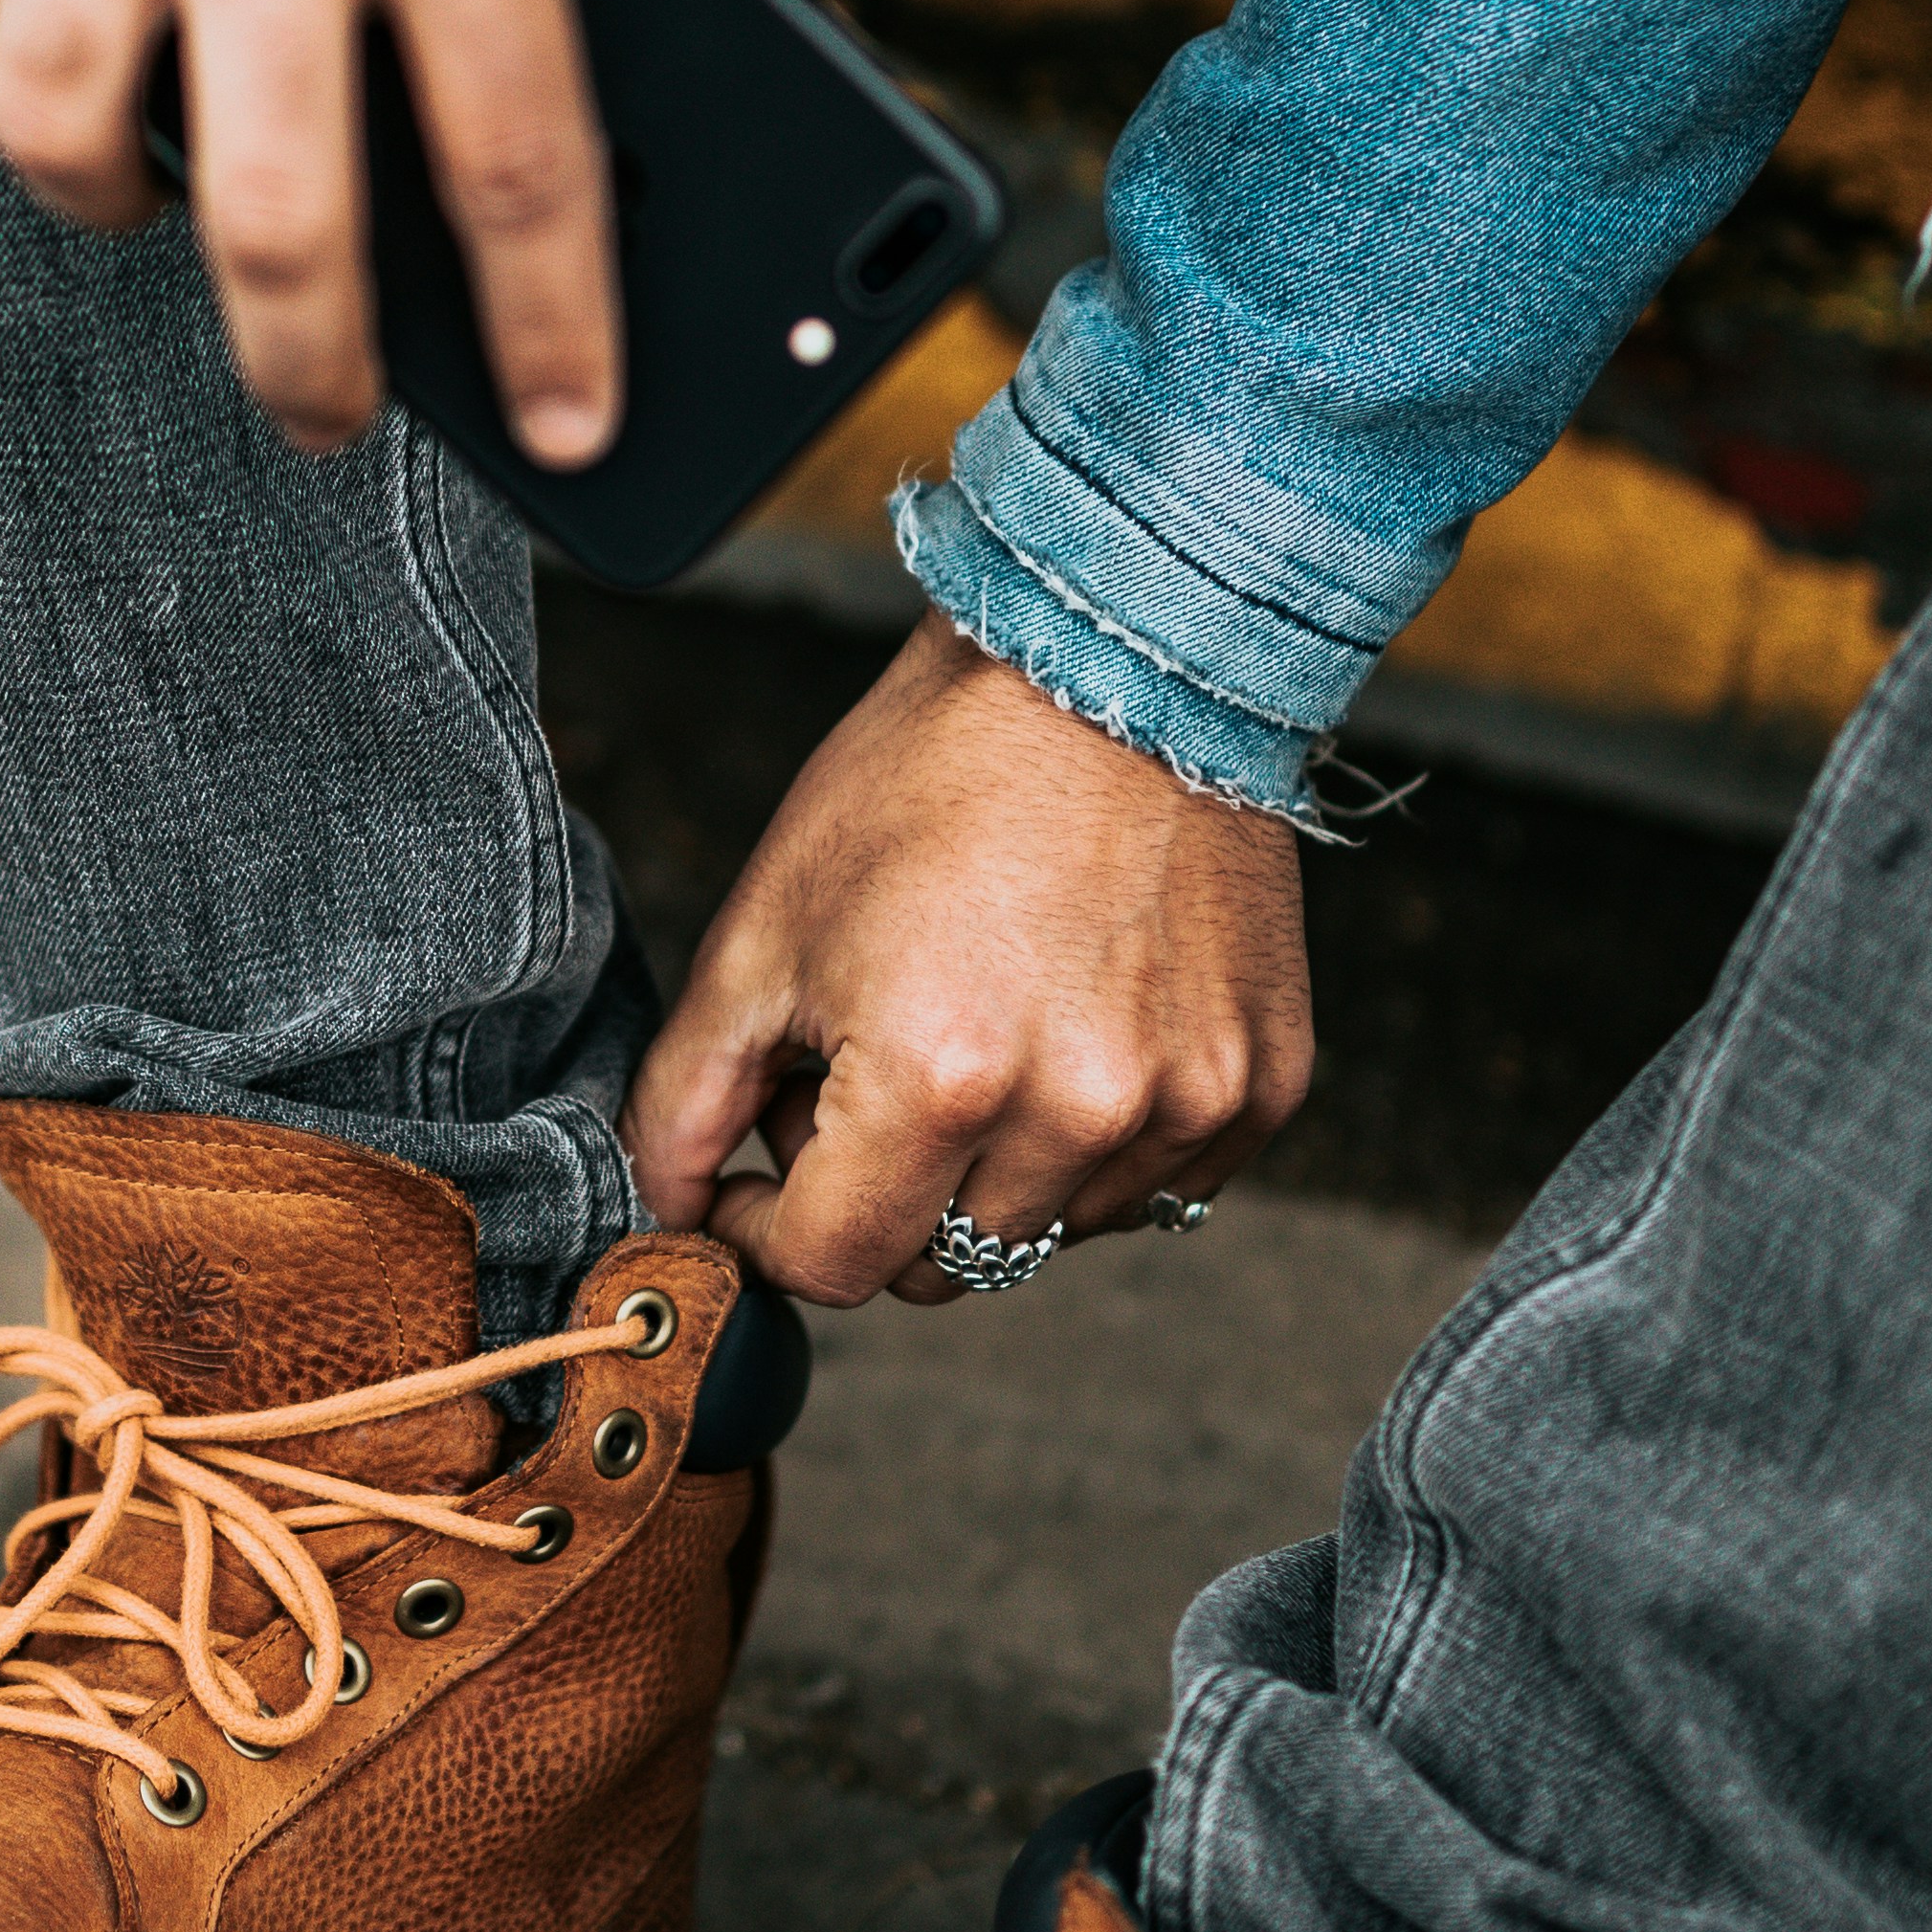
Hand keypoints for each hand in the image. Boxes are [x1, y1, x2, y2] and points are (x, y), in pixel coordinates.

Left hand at [627, 617, 1311, 1302]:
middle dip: (878, 1195)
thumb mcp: (764, 926)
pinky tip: (1073, 1027)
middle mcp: (1078, 1115)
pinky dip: (1096, 1145)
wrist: (1114, 664)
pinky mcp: (1260, 1086)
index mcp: (940, 1080)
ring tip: (976, 1031)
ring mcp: (1186, 1105)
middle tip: (867, 1071)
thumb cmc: (928, 779)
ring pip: (1047, 1233)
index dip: (769, 1229)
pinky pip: (1155, 1188)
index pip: (831, 1266)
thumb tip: (670, 1207)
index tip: (759, 1171)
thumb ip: (691, 1092)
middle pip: (941, 1267)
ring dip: (991, 1173)